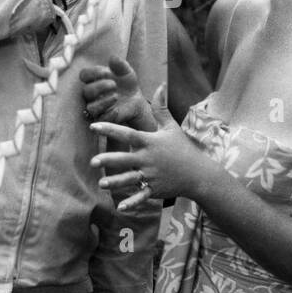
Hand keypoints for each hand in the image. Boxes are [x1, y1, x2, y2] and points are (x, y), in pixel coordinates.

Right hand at [80, 56, 156, 132]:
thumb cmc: (127, 84)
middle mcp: (92, 95)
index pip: (84, 75)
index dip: (93, 73)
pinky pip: (100, 120)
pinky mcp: (103, 119)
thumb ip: (120, 65)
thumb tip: (113, 58)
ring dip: (102, 102)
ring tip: (116, 96)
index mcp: (94, 80)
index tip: (106, 72)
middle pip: (86, 92)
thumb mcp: (127, 72)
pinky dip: (109, 115)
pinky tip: (117, 109)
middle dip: (99, 87)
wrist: (136, 100)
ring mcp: (96, 107)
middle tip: (113, 84)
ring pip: (91, 108)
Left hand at [91, 86, 207, 207]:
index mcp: (150, 142)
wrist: (198, 173)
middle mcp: (148, 159)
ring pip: (130, 179)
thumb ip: (161, 107)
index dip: (110, 128)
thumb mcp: (171, 127)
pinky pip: (141, 196)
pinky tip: (120, 207)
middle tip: (93, 161)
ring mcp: (152, 176)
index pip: (127, 133)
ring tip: (101, 183)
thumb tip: (161, 85)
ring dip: (115, 182)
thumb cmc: (182, 148)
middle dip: (109, 160)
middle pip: (125, 158)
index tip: (94, 126)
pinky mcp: (155, 189)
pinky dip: (132, 202)